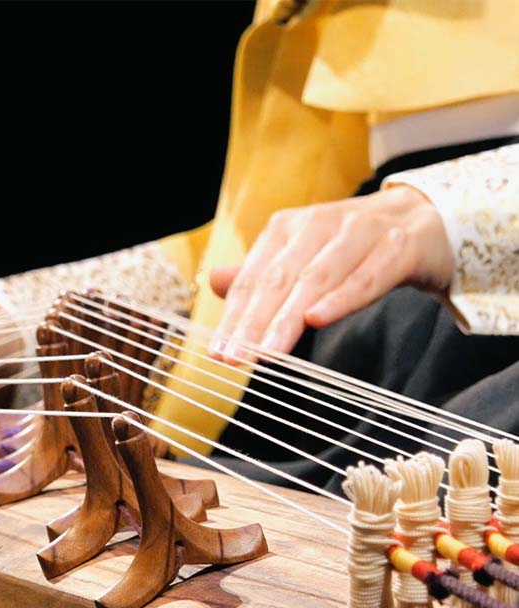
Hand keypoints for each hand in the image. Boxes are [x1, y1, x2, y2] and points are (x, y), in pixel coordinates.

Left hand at [208, 185, 452, 361]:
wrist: (423, 219)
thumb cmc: (351, 247)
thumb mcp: (301, 255)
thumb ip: (261, 273)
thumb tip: (213, 283)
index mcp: (287, 229)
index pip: (253, 278)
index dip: (233, 317)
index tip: (217, 353)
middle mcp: (317, 225)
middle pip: (278, 280)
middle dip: (252, 323)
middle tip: (233, 358)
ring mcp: (358, 232)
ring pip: (315, 280)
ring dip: (287, 318)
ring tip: (265, 351)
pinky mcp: (397, 247)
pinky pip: (366, 277)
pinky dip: (341, 298)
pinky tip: (316, 320)